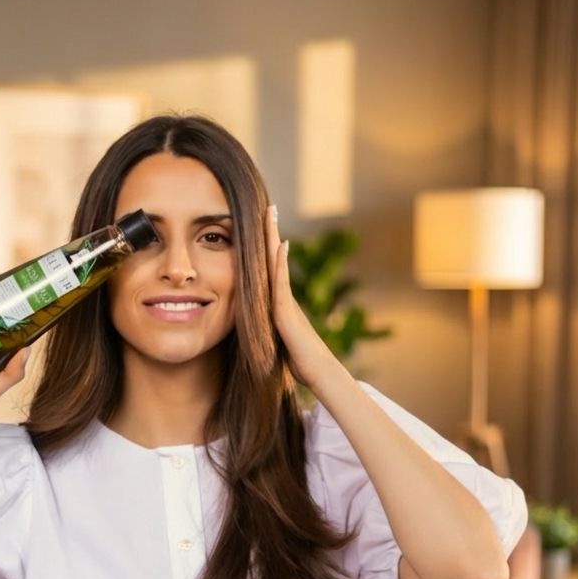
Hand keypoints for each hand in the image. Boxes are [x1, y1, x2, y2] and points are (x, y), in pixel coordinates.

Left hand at [265, 205, 333, 386]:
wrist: (319, 372)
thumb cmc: (299, 360)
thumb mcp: (277, 339)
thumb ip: (269, 327)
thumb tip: (259, 325)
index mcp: (278, 302)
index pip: (269, 269)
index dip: (265, 247)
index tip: (262, 225)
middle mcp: (283, 297)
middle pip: (274, 258)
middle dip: (270, 232)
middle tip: (269, 206)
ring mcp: (286, 302)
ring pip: (276, 264)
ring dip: (273, 238)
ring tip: (272, 214)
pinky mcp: (286, 313)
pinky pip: (281, 283)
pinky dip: (280, 264)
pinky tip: (280, 245)